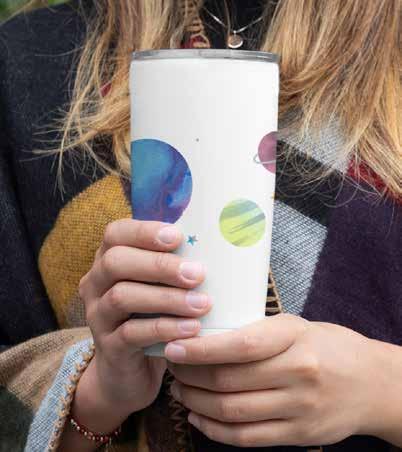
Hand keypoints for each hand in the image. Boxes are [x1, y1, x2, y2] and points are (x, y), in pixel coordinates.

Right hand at [75, 219, 211, 428]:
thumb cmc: (151, 316)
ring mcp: (98, 316)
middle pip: (116, 262)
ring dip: (167, 298)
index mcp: (108, 260)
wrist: (127, 370)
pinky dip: (165, 328)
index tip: (178, 237)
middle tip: (197, 274)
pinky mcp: (108, 347)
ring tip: (202, 304)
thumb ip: (173, 266)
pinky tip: (192, 329)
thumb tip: (216, 247)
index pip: (115, 233)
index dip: (144, 232)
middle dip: (159, 265)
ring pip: (122, 297)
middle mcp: (95, 284)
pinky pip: (132, 333)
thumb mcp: (158, 287)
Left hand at [166, 314, 399, 447]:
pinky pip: (247, 438)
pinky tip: (198, 416)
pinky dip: (214, 430)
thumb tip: (207, 338)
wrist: (373, 384)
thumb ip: (258, 332)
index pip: (239, 345)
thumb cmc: (329, 346)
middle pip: (228, 380)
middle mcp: (298, 373)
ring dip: (196, 402)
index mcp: (295, 337)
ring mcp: (299, 408)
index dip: (200, 349)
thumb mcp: (297, 327)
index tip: (173, 347)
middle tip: (171, 367)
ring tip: (180, 390)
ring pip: (232, 410)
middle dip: (190, 374)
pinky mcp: (299, 436)